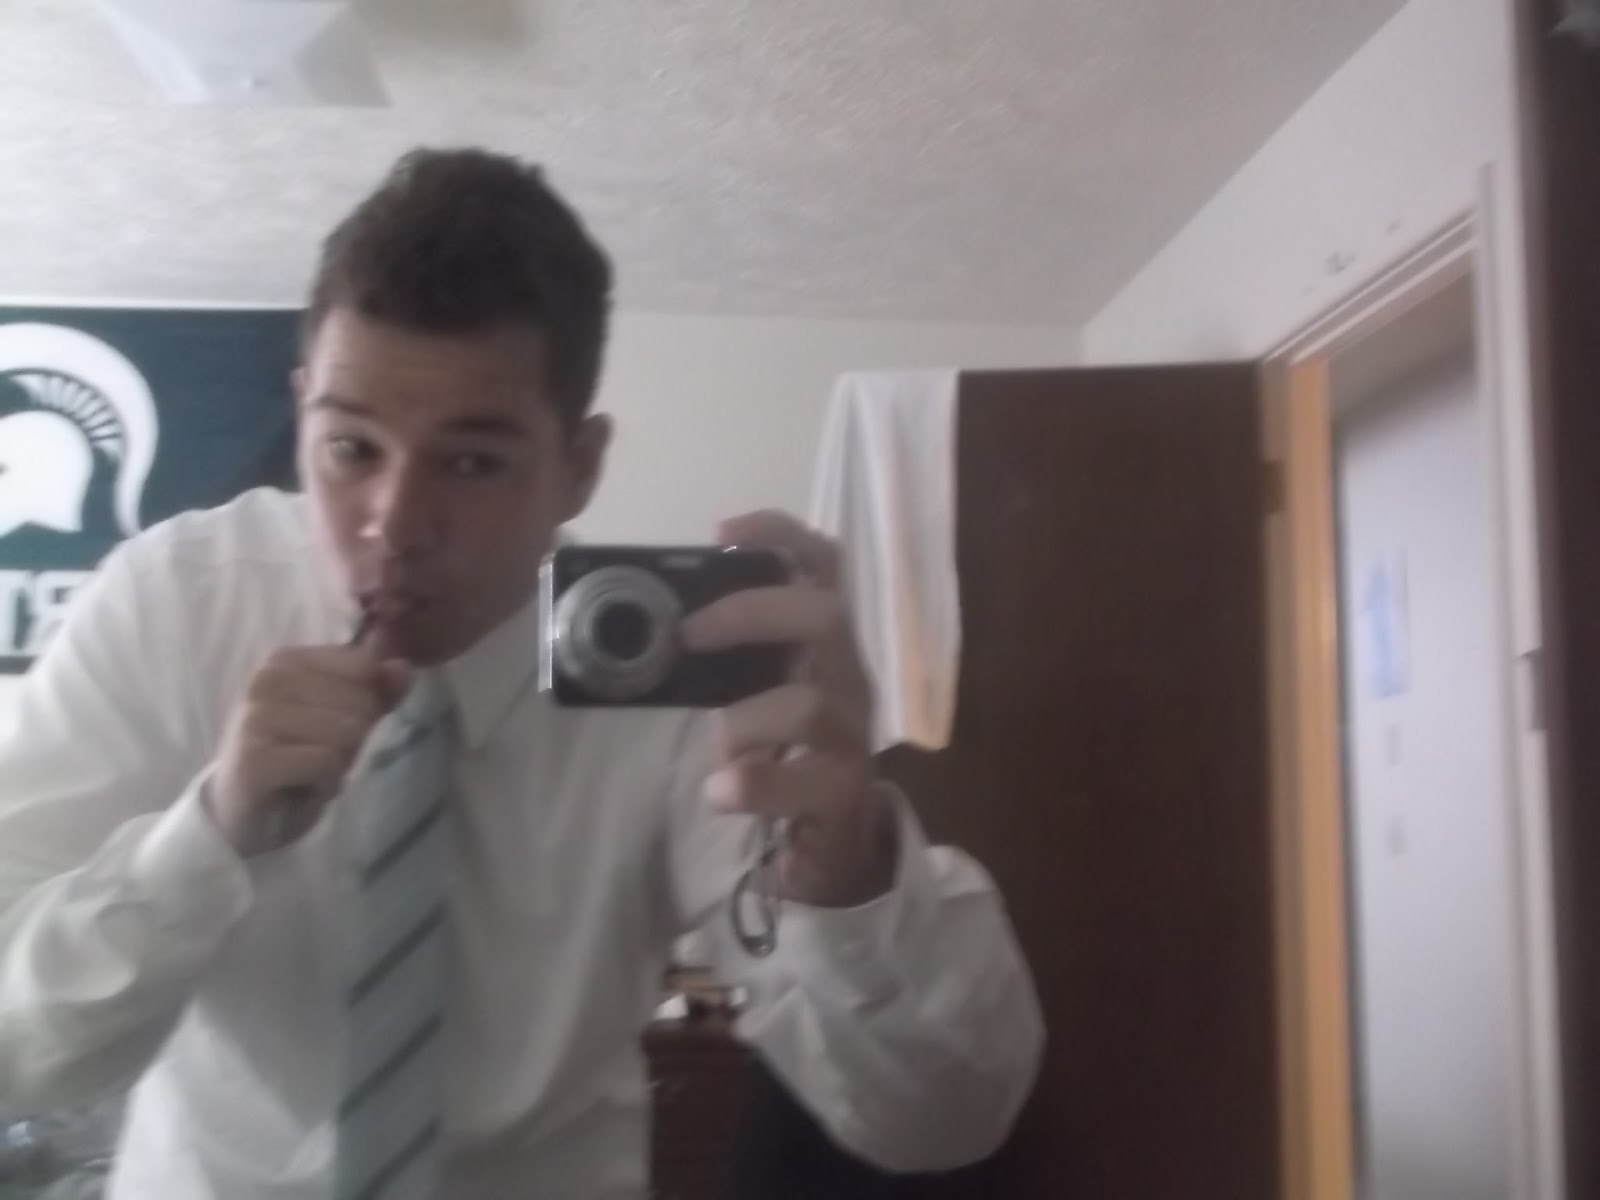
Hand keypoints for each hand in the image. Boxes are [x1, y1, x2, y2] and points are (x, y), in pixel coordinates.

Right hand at [207, 643, 411, 855]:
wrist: (240, 815)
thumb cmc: (296, 761)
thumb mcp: (342, 719)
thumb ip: (376, 690)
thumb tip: (404, 667)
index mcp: (287, 660)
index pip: (365, 665)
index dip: (367, 703)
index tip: (333, 725)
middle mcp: (267, 679)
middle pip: (361, 702)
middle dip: (353, 740)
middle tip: (317, 756)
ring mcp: (256, 718)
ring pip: (349, 732)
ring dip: (340, 764)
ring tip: (309, 772)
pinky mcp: (256, 759)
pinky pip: (328, 763)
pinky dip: (326, 785)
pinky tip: (301, 790)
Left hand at [681, 511, 896, 908]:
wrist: (831, 841)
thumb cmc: (784, 753)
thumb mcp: (755, 690)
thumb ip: (721, 659)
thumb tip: (646, 628)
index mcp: (823, 643)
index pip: (824, 565)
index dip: (780, 536)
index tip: (721, 533)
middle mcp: (848, 676)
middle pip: (827, 615)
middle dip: (751, 613)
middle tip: (688, 634)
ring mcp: (853, 734)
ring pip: (811, 703)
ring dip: (744, 719)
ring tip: (715, 745)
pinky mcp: (844, 791)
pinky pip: (808, 781)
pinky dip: (756, 783)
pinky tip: (722, 792)